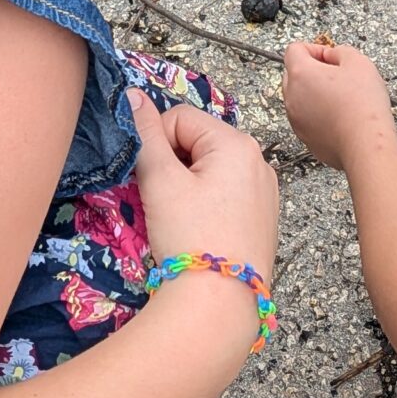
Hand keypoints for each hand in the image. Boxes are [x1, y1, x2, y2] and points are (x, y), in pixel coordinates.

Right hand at [128, 91, 279, 288]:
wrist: (219, 304)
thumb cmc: (189, 235)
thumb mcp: (160, 180)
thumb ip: (144, 134)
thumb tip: (131, 94)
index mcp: (238, 143)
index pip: (179, 118)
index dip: (156, 144)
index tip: (151, 180)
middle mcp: (259, 161)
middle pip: (196, 143)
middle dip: (172, 166)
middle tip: (163, 201)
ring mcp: (265, 191)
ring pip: (209, 171)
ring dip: (185, 186)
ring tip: (180, 219)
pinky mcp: (262, 219)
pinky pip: (225, 195)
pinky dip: (205, 205)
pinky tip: (199, 231)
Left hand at [282, 41, 396, 175]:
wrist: (365, 144)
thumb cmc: (362, 106)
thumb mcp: (359, 62)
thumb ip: (340, 51)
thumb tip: (332, 56)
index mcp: (301, 74)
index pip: (294, 49)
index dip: (315, 49)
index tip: (330, 56)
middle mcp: (292, 96)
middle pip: (293, 74)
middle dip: (313, 71)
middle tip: (338, 76)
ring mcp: (296, 119)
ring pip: (299, 98)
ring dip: (315, 94)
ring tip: (342, 98)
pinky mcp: (305, 137)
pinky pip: (306, 118)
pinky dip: (318, 114)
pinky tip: (340, 116)